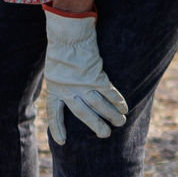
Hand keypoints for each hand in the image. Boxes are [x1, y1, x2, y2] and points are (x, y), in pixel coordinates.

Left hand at [41, 7, 128, 142]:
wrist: (69, 34)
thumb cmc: (61, 47)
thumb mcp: (54, 68)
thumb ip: (61, 81)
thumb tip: (70, 91)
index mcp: (54, 88)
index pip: (54, 113)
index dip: (57, 128)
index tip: (62, 142)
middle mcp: (68, 90)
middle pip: (83, 114)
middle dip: (95, 125)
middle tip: (105, 135)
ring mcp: (82, 84)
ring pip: (99, 105)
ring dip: (111, 114)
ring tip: (121, 122)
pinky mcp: (95, 76)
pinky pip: (108, 92)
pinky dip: (117, 100)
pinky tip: (124, 107)